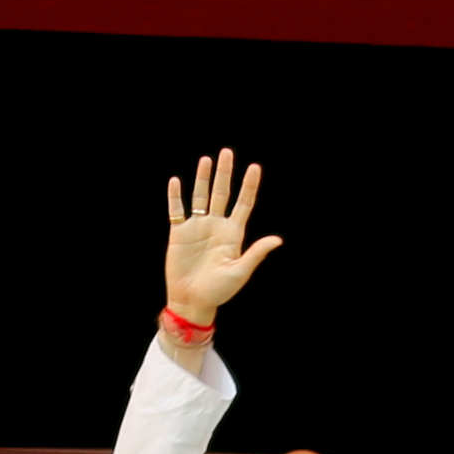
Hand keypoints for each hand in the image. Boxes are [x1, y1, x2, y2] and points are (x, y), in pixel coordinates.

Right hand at [163, 149, 281, 324]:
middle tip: (227, 152)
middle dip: (225, 173)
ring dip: (203, 179)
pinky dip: (176, 196)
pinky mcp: (179, 233)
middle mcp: (216, 226)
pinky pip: (177, 210)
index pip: (244, 204)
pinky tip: (177, 181)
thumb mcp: (240, 272)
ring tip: (207, 160)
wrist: (192, 301)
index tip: (255, 167)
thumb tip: (278, 240)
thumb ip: (256, 253)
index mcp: (233, 234)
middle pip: (222, 194)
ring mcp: (197, 228)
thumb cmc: (219, 290)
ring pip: (200, 197)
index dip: (249, 186)